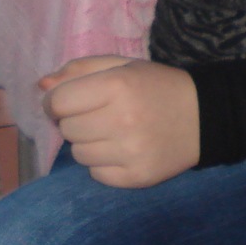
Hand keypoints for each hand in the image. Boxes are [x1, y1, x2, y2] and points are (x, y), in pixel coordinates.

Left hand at [39, 56, 199, 187]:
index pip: (58, 102)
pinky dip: (104, 164)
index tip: (68, 103)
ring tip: (113, 133)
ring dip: (90, 143)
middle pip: (68, 129)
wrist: (204, 116)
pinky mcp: (137, 177)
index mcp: (117, 86)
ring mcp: (130, 152)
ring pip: (79, 154)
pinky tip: (123, 150)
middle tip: (99, 115)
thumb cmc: (157, 86)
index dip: (56, 103)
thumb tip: (41, 86)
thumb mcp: (122, 66)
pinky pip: (96, 175)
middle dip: (77, 121)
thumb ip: (79, 71)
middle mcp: (122, 120)